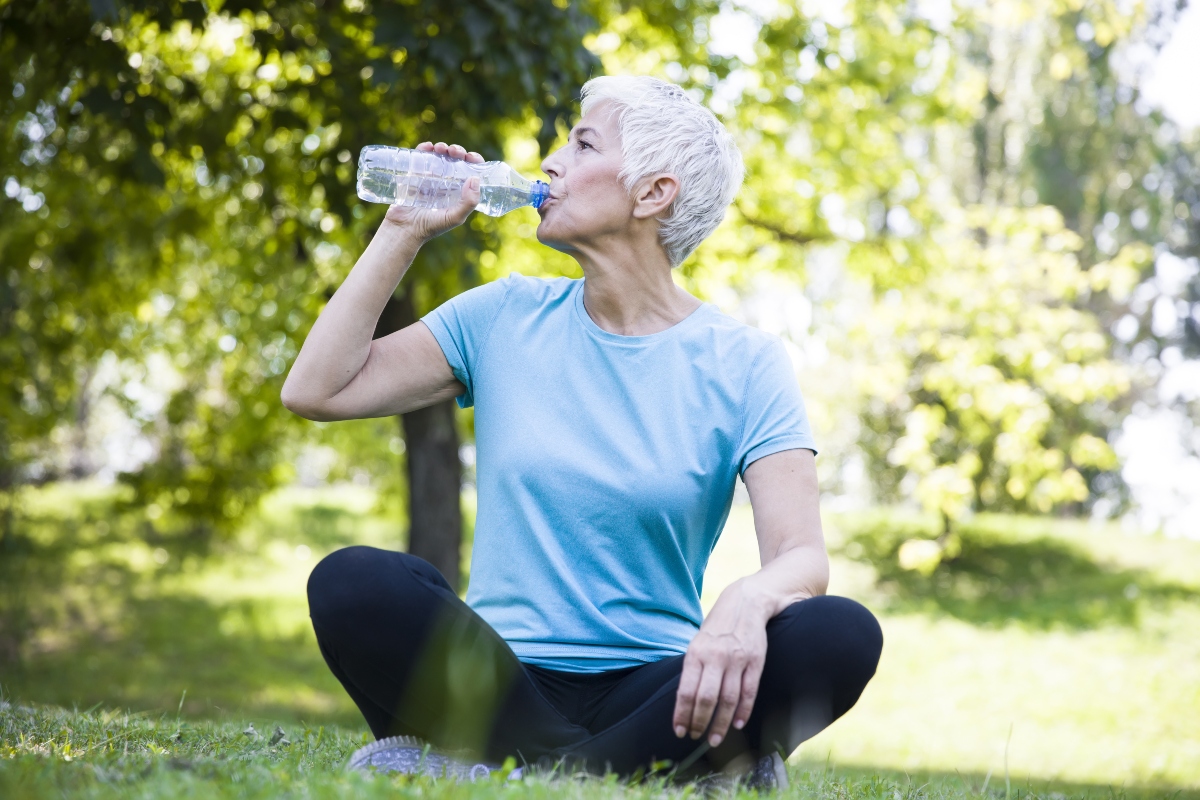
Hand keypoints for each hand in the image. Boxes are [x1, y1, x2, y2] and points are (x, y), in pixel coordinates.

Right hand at [383, 141, 484, 242]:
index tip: (470, 157)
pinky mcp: (414, 176)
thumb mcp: (454, 218)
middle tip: (453, 151)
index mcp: (459, 193)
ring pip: (440, 157)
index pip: (471, 173)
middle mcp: (446, 184)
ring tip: (440, 148)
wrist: (403, 228)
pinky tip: (428, 147)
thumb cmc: (430, 227)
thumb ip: (468, 203)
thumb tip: (474, 178)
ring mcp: (430, 179)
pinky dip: (425, 149)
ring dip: (442, 148)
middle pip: (456, 162)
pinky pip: (421, 158)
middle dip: (457, 152)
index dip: (473, 161)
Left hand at [673, 580, 767, 747]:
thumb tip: (684, 702)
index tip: (679, 731)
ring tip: (715, 739)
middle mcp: (715, 657)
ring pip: (728, 699)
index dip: (682, 715)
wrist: (746, 603)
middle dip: (700, 723)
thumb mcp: (698, 642)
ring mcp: (737, 660)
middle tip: (696, 737)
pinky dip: (742, 711)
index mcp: (696, 653)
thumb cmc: (718, 627)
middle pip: (706, 699)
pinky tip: (736, 724)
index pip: (686, 691)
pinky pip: (748, 692)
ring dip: (721, 724)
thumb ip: (693, 668)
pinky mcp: (755, 661)